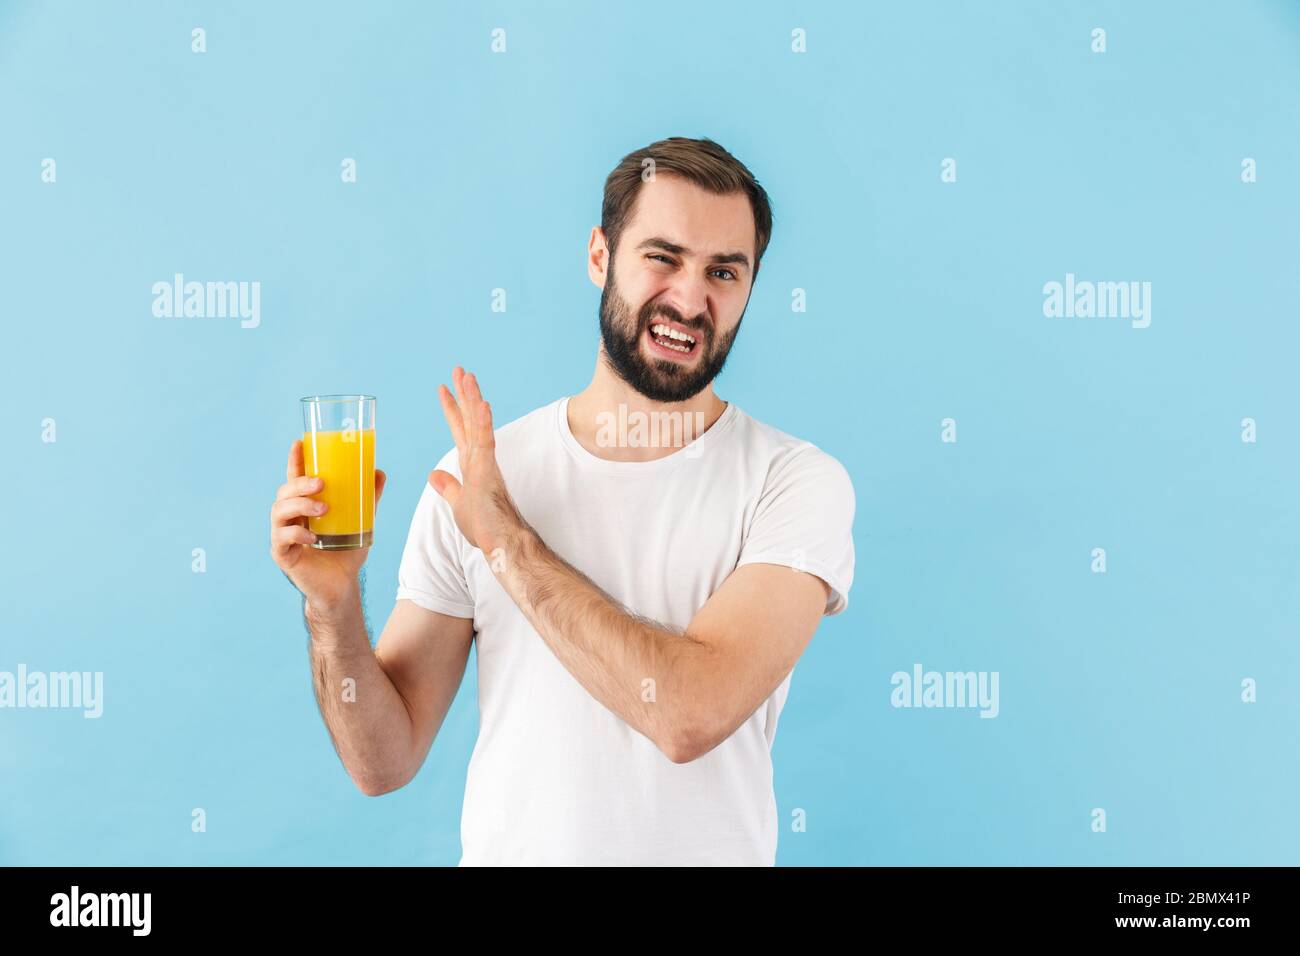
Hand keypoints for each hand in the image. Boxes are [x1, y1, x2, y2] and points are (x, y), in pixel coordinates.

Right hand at [270, 439, 386, 612]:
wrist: (341, 585)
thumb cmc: (346, 551)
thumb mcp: (361, 521)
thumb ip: (368, 498)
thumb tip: (379, 471)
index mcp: (304, 507)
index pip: (295, 479)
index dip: (295, 461)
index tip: (299, 443)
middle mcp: (290, 518)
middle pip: (284, 492)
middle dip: (300, 483)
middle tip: (321, 483)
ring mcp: (283, 536)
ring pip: (278, 512)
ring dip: (300, 506)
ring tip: (323, 509)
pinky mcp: (283, 555)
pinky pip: (281, 539)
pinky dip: (297, 535)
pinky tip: (313, 537)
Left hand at [428, 366, 520, 555]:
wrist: (504, 544)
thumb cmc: (486, 528)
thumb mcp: (460, 504)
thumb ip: (449, 487)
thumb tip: (433, 474)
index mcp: (472, 465)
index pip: (460, 430)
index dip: (452, 409)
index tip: (444, 389)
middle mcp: (479, 460)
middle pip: (469, 420)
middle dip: (463, 394)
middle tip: (458, 370)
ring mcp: (485, 465)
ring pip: (477, 425)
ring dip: (472, 399)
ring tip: (467, 376)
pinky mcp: (488, 474)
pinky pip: (485, 444)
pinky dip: (483, 424)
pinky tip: (481, 404)